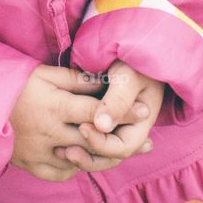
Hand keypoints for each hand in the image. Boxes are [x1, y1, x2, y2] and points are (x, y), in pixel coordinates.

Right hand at [8, 64, 152, 181]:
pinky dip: (75, 167)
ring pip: (82, 162)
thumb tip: (105, 80)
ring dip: (103, 158)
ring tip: (122, 152)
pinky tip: (85, 159)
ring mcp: (40, 153)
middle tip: (145, 142)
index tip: (147, 111)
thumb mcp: (43, 74)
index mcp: (54, 107)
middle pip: (95, 142)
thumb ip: (76, 80)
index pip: (97, 112)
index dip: (124, 112)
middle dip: (123, 141)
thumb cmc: (12, 83)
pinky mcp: (30, 165)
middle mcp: (50, 133)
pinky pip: (61, 174)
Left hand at [53, 58, 164, 172]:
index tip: (82, 128)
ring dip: (82, 155)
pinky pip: (92, 142)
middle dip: (88, 157)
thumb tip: (102, 125)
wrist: (128, 45)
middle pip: (111, 157)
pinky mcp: (103, 122)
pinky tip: (61, 147)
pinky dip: (78, 146)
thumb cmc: (131, 58)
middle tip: (65, 151)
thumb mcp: (128, 75)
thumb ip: (117, 100)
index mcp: (142, 121)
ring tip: (60, 153)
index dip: (102, 144)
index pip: (123, 147)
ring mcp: (117, 127)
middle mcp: (130, 129)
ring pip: (100, 154)